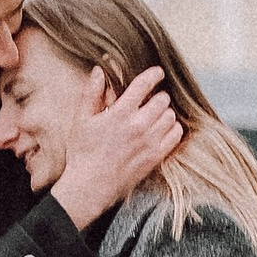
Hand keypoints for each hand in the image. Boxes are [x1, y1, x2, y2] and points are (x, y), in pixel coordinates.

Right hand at [52, 63, 183, 230]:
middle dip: (157, 97)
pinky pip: (175, 135)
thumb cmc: (83, 152)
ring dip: (164, 112)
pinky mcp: (155, 156)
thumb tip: (99, 71)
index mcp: (120, 113)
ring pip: (170, 116)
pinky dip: (172, 129)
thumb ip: (91, 93)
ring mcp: (149, 142)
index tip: (157, 72)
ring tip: (155, 116)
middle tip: (150, 101)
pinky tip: (163, 130)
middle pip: (162, 100)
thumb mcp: (81, 120)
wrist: (90, 186)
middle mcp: (138, 125)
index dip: (154, 74)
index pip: (144, 85)